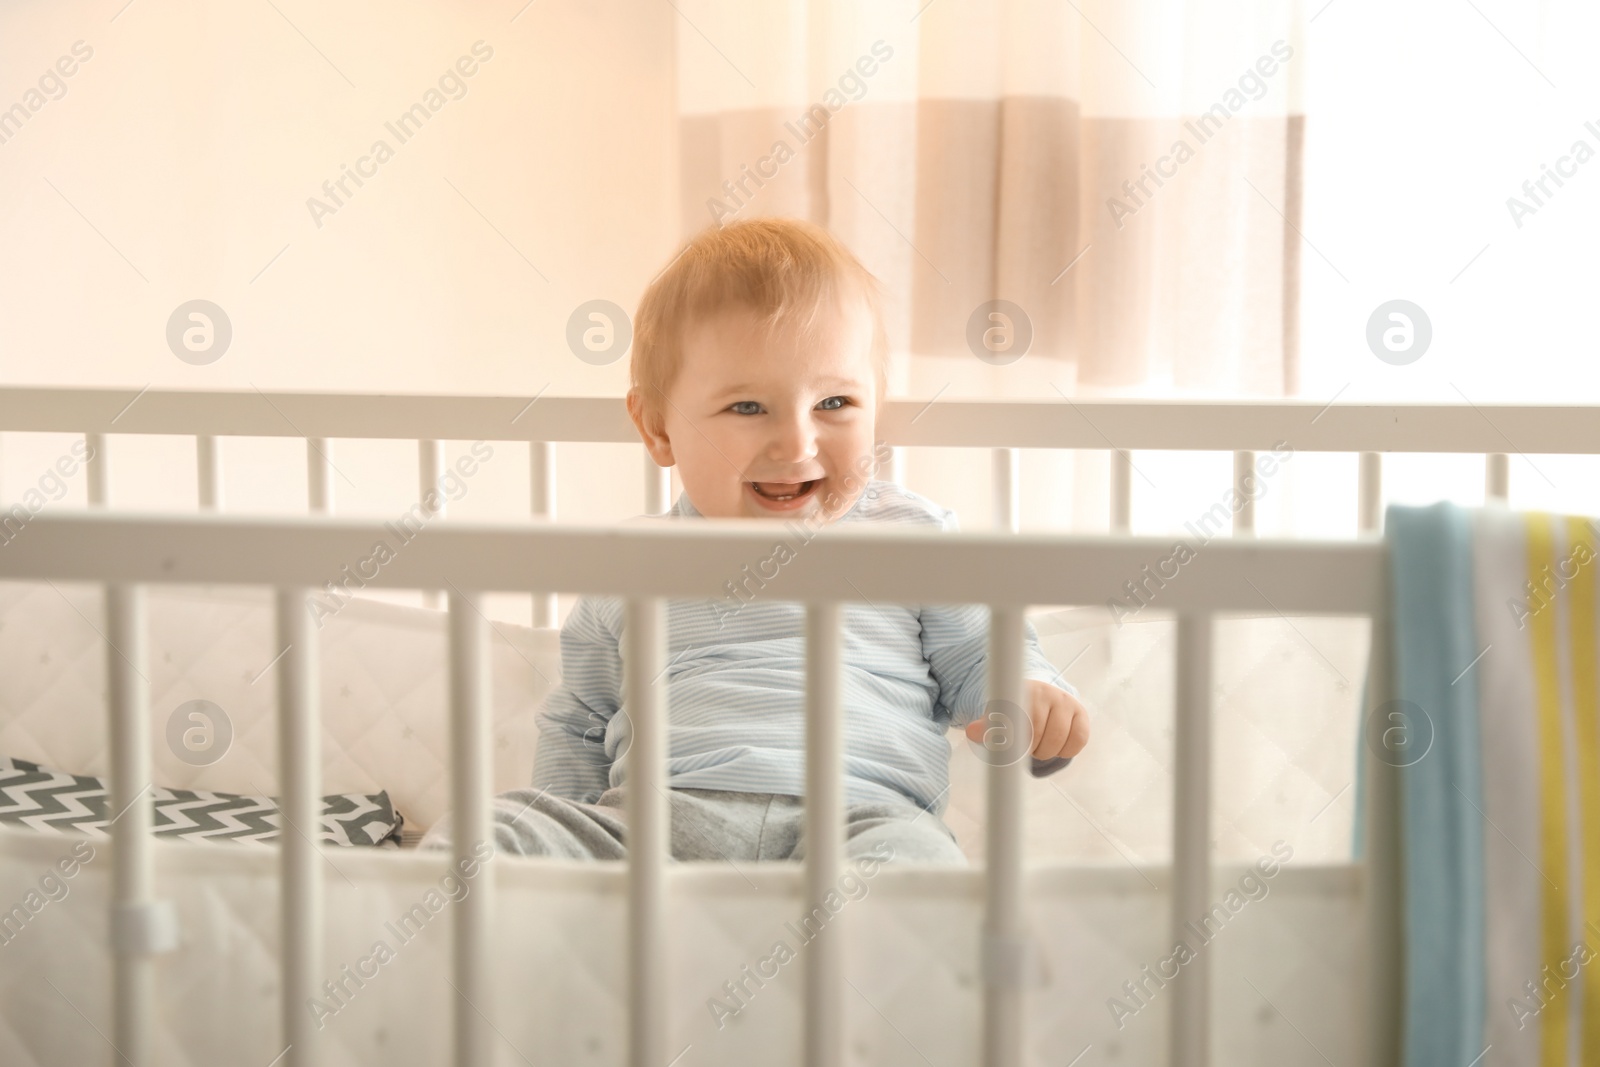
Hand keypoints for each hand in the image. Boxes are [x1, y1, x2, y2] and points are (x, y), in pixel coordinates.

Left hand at [963, 680, 1089, 760]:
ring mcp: (1065, 701)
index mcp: (1021, 689)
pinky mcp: (1081, 713)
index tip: (1011, 748)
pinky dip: (1066, 751)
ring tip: (1037, 748)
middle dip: (1028, 748)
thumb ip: (985, 726)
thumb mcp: (997, 716)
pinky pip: (1078, 740)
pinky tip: (1055, 747)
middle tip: (1023, 749)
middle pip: (1037, 732)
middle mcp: (1046, 691)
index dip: (1014, 738)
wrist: (1038, 698)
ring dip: (1045, 751)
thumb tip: (973, 731)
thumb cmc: (1016, 710)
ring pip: (1058, 739)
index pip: (1017, 718)